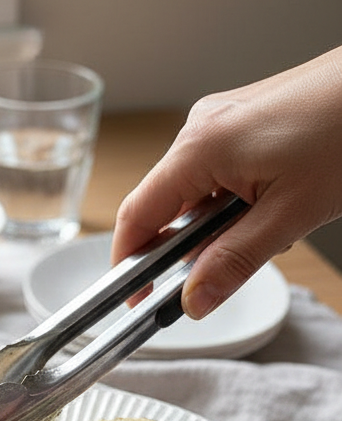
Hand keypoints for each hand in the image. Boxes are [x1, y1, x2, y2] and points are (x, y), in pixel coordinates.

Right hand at [112, 46, 341, 318]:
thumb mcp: (291, 214)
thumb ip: (234, 262)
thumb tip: (193, 300)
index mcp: (199, 147)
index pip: (136, 215)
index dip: (129, 264)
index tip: (135, 301)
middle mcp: (201, 127)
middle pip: (164, 205)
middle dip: (185, 247)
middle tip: (219, 278)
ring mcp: (222, 120)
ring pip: (196, 192)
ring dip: (218, 226)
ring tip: (271, 230)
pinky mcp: (243, 120)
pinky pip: (219, 172)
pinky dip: (235, 202)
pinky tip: (275, 207)